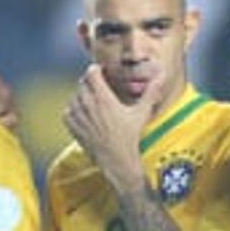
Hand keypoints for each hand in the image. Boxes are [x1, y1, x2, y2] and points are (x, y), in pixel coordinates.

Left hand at [62, 68, 151, 190]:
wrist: (117, 160)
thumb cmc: (129, 137)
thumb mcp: (141, 113)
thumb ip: (150, 93)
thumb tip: (162, 76)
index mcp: (103, 98)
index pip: (92, 72)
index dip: (97, 70)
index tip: (102, 73)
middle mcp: (88, 105)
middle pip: (82, 83)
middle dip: (90, 83)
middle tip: (99, 88)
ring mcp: (79, 116)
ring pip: (74, 97)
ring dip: (81, 96)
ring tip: (92, 102)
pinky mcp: (74, 128)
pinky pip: (67, 112)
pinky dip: (73, 111)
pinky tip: (83, 114)